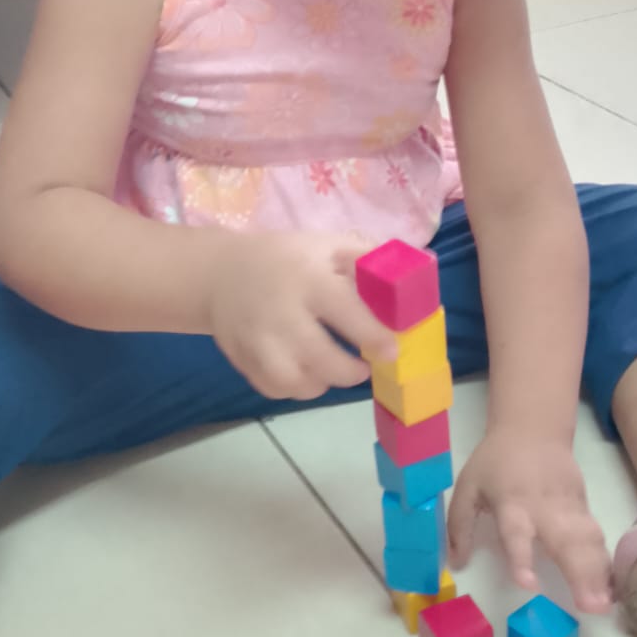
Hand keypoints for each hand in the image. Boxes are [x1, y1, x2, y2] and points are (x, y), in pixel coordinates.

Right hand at [208, 231, 396, 400]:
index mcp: (306, 279)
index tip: (392, 350)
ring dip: (323, 382)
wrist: (220, 273)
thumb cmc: (285, 258)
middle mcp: (280, 313)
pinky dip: (297, 388)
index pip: (344, 312)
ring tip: (332, 368)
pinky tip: (305, 371)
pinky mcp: (242, 361)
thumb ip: (367, 258)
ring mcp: (257, 341)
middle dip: (352, 371)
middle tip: (364, 366)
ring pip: (297, 382)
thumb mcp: (325, 245)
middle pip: (322, 359)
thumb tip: (417, 270)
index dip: (372, 335)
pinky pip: (276, 390)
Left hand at [447, 428, 612, 613]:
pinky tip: (612, 586)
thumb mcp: (467, 488)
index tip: (528, 583)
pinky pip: (595, 536)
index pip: (516, 534)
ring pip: (587, 540)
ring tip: (605, 604)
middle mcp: (543, 508)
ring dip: (598, 572)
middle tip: (591, 607)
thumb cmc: (495, 463)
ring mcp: (568, 506)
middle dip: (580, 575)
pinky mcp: (583, 505)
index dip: (521, 558)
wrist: (532, 430)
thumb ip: (458, 526)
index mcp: (511, 504)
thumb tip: (455, 564)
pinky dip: (605, 561)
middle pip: (565, 541)